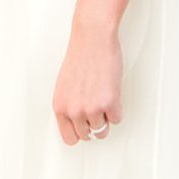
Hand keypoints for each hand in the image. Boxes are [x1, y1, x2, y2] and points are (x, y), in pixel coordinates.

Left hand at [51, 26, 122, 145]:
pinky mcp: (109, 104)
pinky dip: (117, 108)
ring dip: (105, 115)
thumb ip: (70, 106)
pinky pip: (117, 119)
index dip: (79, 133)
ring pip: (103, 130)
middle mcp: (74, 111)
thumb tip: (78, 124)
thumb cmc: (80, 57)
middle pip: (88, 136)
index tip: (85, 127)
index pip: (69, 139)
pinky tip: (110, 91)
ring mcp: (91, 109)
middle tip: (96, 106)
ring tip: (101, 95)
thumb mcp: (65, 86)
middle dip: (93, 124)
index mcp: (60, 107)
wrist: (92, 39)